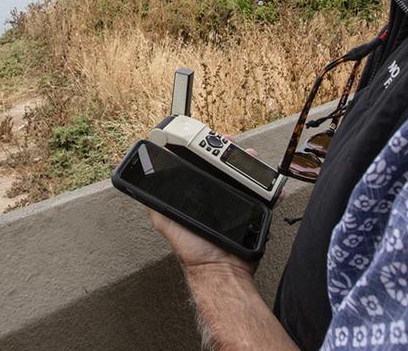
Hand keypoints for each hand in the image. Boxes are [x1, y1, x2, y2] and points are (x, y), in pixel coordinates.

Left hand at [148, 140, 260, 277]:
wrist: (221, 268)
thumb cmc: (193, 248)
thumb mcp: (165, 221)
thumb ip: (154, 202)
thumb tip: (139, 182)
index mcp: (196, 194)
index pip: (200, 163)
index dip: (203, 148)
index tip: (207, 139)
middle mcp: (216, 194)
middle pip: (224, 165)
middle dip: (228, 151)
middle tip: (231, 144)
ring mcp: (235, 200)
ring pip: (244, 174)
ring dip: (249, 163)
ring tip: (250, 157)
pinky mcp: (253, 209)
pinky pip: (262, 193)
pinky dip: (268, 185)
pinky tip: (267, 179)